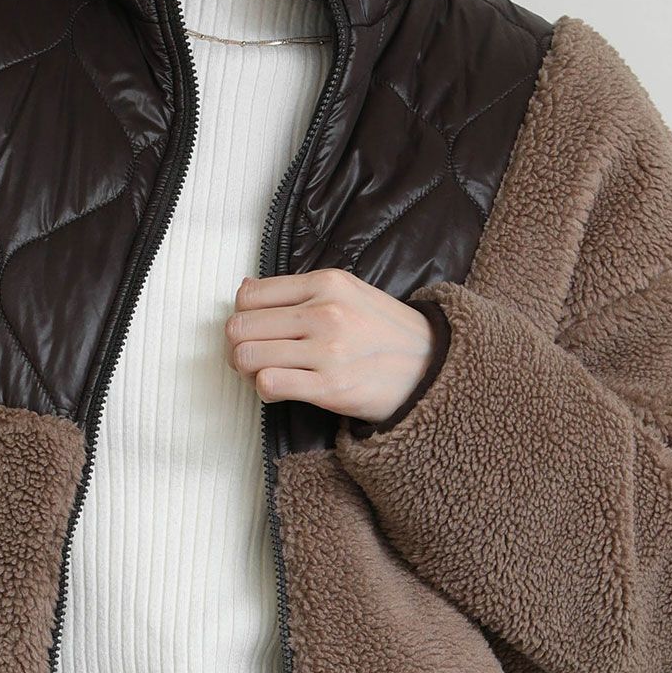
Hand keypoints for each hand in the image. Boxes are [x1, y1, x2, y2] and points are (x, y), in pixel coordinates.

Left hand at [223, 267, 437, 423]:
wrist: (433, 367)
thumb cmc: (387, 332)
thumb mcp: (349, 293)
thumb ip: (299, 290)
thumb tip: (245, 287)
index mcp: (327, 283)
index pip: (249, 294)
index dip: (242, 315)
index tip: (255, 330)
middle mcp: (325, 312)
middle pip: (241, 326)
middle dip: (238, 346)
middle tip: (253, 357)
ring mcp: (327, 349)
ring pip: (247, 356)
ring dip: (247, 370)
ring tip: (266, 373)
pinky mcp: (330, 386)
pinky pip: (268, 384)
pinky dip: (264, 389)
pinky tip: (280, 389)